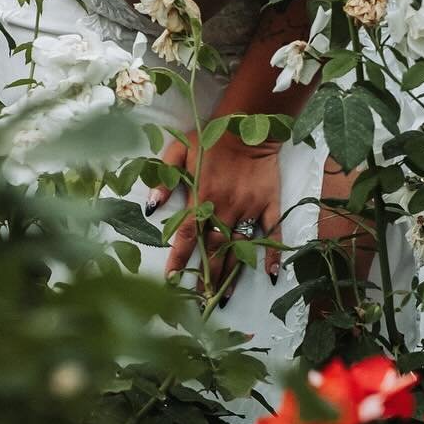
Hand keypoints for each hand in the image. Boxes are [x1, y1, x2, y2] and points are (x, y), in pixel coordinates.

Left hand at [150, 129, 282, 298]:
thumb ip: (164, 177)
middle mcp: (226, 208)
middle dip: (206, 276)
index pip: (188, 235)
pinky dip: (272, 254)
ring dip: (232, 274)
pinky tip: (271, 276)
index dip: (179, 258)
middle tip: (200, 301)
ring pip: (240, 247)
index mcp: (202, 197)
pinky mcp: (270, 204)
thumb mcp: (179, 149)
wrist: (250, 123)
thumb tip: (150, 206)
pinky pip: (272, 233)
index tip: (171, 280)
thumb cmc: (211, 136)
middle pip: (214, 249)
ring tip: (225, 298)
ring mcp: (250, 208)